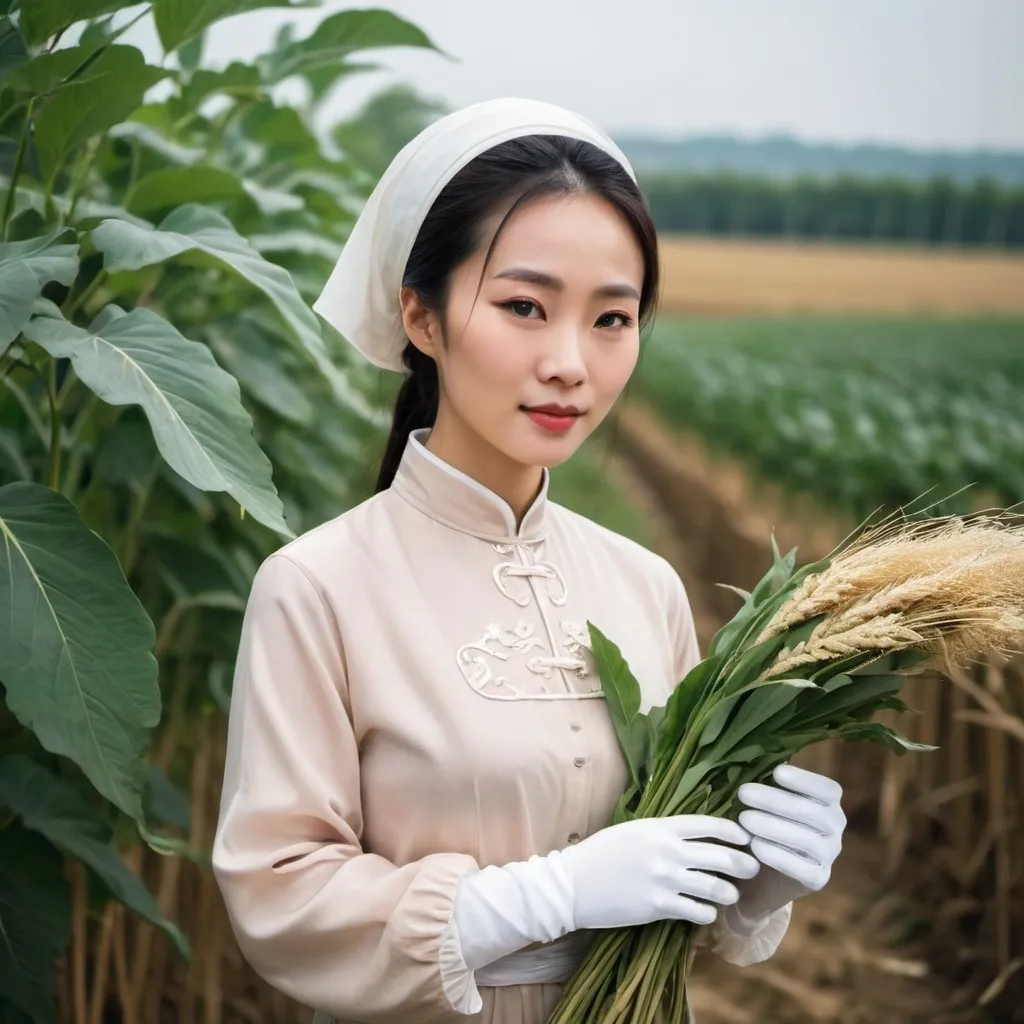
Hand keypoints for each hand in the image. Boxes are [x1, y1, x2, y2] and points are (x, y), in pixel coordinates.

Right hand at [564, 814, 760, 929]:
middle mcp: (666, 851)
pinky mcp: (658, 906)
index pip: (707, 825)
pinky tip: (705, 913)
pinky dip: (706, 913)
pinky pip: (696, 910)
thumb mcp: (633, 831)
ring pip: (714, 886)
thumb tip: (693, 835)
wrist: (573, 883)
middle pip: (719, 855)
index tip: (745, 836)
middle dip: (743, 862)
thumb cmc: (600, 853)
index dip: (732, 831)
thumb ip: (663, 832)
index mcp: (659, 827)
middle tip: (752, 868)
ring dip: (727, 891)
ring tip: (730, 894)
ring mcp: (664, 879)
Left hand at [731, 763, 845, 923]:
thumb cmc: (767, 823)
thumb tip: (752, 760)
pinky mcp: (818, 879)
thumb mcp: (770, 801)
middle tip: (743, 793)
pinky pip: (801, 868)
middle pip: (812, 813)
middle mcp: (835, 828)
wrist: (763, 872)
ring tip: (744, 818)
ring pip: (807, 840)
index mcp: (829, 803)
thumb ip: (770, 784)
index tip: (776, 772)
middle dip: (775, 801)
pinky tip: (755, 846)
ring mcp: (830, 855)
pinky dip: (777, 855)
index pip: (828, 790)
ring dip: (773, 827)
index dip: (804, 780)